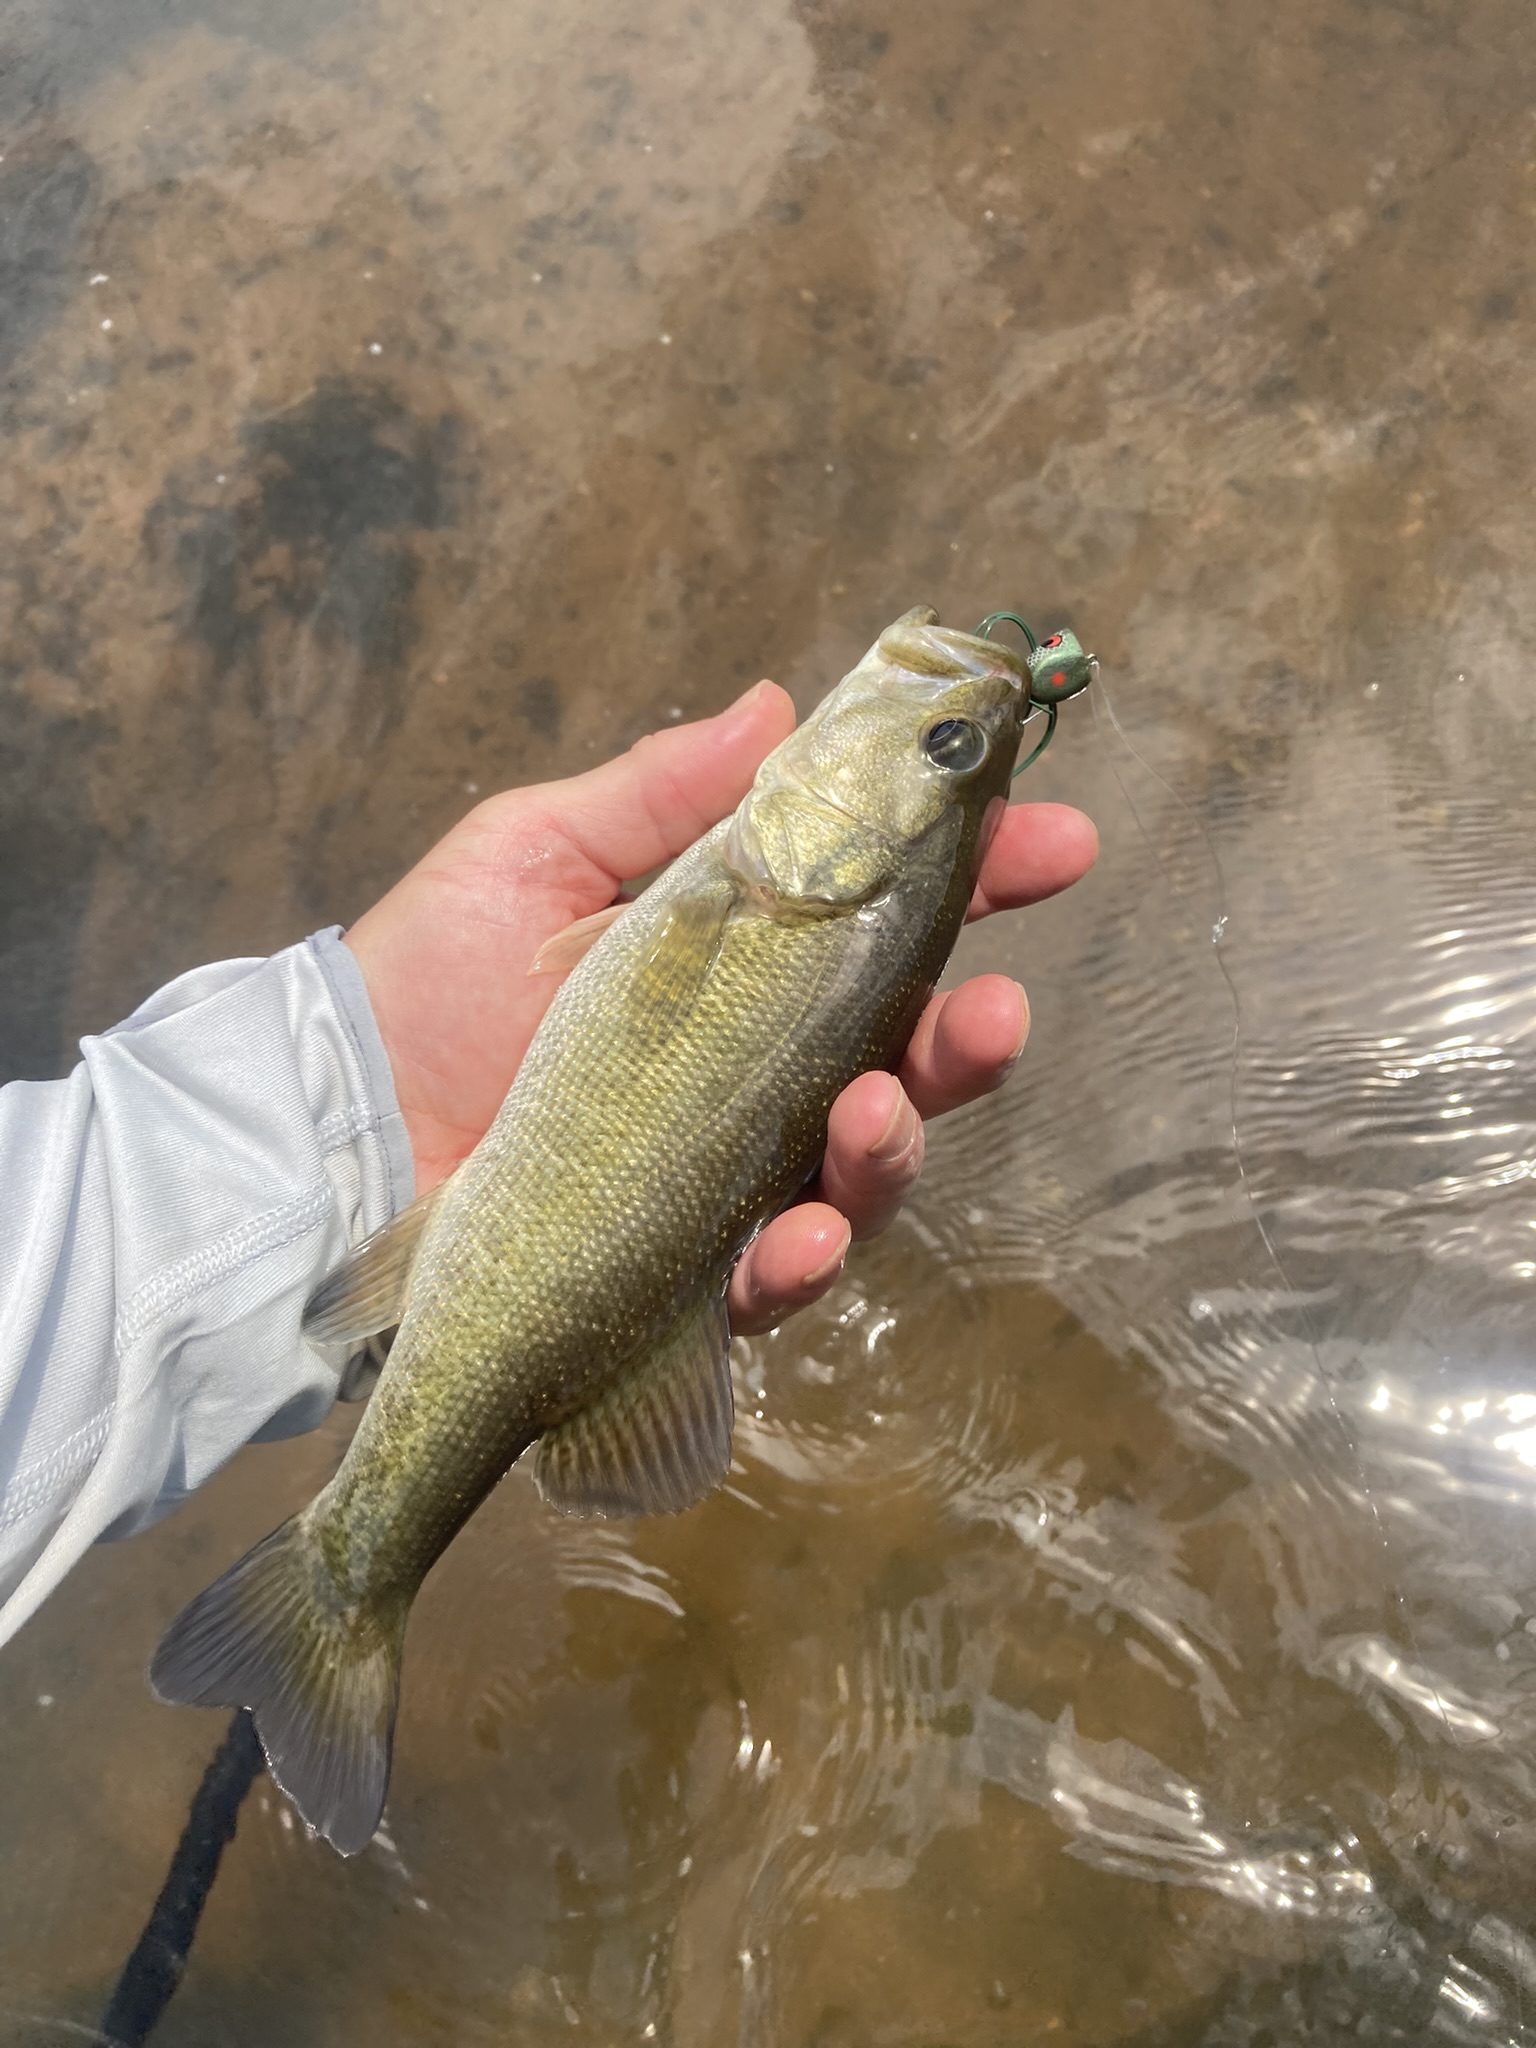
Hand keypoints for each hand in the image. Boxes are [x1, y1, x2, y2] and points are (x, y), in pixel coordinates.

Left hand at [344, 681, 1096, 1333]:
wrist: (337, 1127)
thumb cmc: (431, 979)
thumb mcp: (537, 853)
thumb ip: (661, 794)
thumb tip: (781, 703)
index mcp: (742, 959)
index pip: (886, 919)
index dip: (982, 881)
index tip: (1057, 842)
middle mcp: (759, 1066)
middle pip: (906, 1056)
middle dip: (971, 1039)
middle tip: (995, 1013)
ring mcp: (731, 1171)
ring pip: (863, 1169)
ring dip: (898, 1145)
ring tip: (874, 1114)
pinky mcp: (685, 1268)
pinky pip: (774, 1276)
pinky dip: (804, 1258)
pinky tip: (798, 1233)